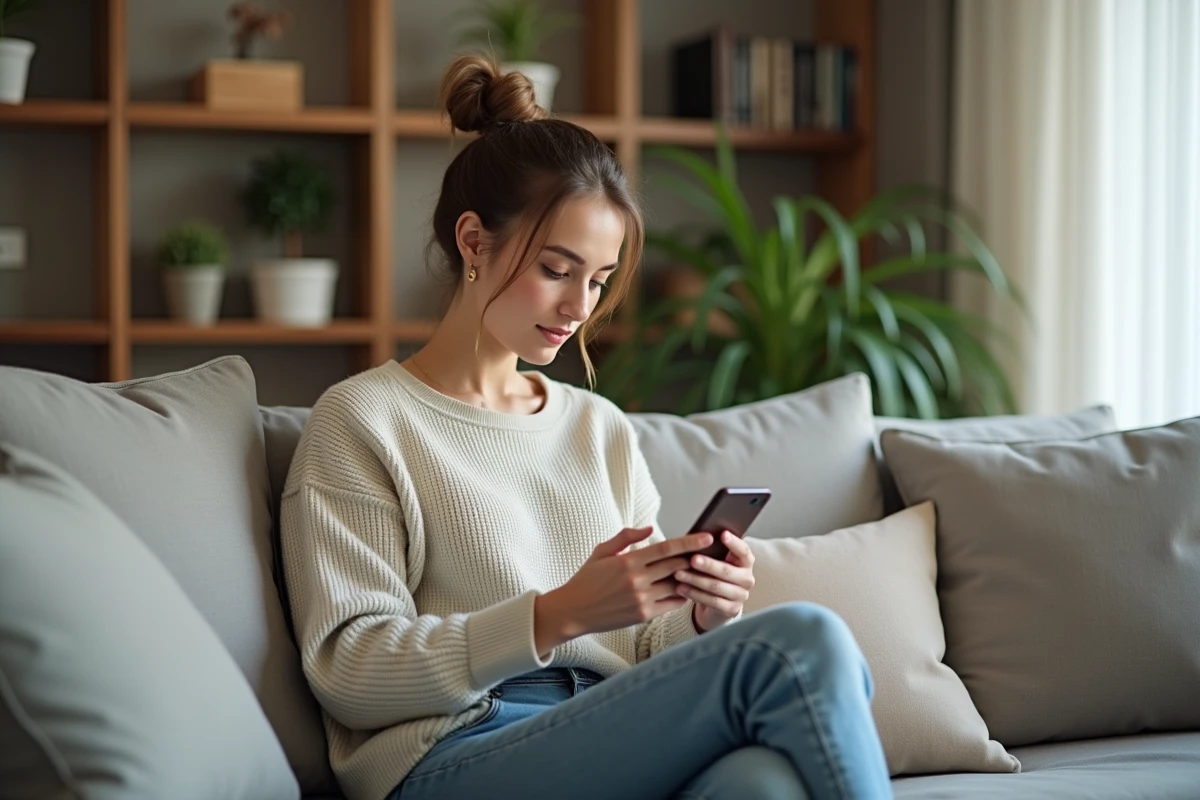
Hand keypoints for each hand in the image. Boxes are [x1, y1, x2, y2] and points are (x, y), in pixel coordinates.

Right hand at [534, 526, 715, 655]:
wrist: (574, 610)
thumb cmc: (587, 579)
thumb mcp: (602, 552)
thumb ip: (626, 537)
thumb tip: (651, 528)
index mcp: (628, 561)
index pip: (666, 548)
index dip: (690, 542)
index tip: (707, 537)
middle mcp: (637, 580)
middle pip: (677, 566)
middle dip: (697, 558)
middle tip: (713, 551)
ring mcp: (642, 600)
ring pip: (678, 586)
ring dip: (691, 578)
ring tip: (704, 570)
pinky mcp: (643, 615)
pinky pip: (672, 604)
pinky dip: (682, 595)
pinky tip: (688, 588)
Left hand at [676, 530, 755, 632]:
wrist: (717, 603)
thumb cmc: (714, 574)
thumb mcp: (717, 560)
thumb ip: (713, 550)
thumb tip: (698, 536)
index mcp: (746, 562)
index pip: (743, 551)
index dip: (734, 543)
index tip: (722, 534)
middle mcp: (747, 579)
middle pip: (727, 571)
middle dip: (708, 565)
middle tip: (692, 559)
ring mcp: (740, 596)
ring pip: (716, 587)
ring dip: (695, 580)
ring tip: (678, 574)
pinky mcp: (731, 610)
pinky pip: (711, 601)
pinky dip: (694, 594)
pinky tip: (681, 588)